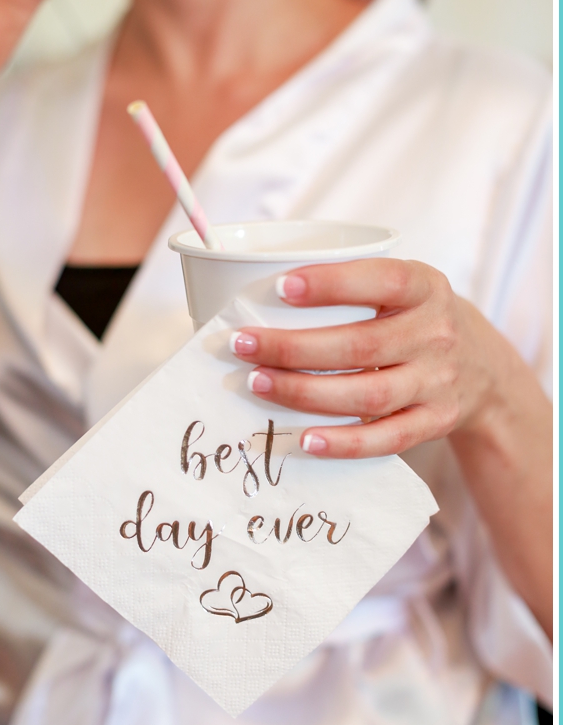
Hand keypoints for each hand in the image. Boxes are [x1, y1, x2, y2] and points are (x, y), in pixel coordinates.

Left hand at [229, 258, 517, 457]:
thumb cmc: (411, 318)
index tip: (280, 288)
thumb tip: (256, 295)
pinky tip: (304, 439)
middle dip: (293, 348)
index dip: (331, 284)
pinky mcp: (434, 422)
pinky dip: (344, 442)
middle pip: (360, 346)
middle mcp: (436, 334)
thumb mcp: (399, 287)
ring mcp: (437, 382)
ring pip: (367, 394)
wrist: (483, 367)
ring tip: (256, 384)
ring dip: (304, 393)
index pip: (382, 281)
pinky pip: (386, 439)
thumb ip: (349, 286)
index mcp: (424, 288)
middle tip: (242, 345)